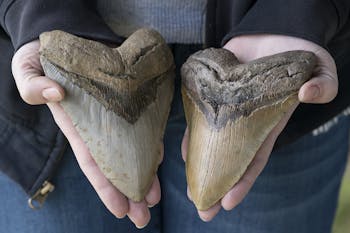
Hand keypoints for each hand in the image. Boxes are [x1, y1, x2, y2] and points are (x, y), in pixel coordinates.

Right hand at [12, 40, 160, 227]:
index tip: (122, 210)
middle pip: (115, 165)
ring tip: (156, 197)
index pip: (93, 163)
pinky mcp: (129, 102)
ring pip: (131, 150)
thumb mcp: (28, 68)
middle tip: (145, 215)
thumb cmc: (45, 56)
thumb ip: (32, 85)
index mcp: (76, 125)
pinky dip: (150, 144)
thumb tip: (55, 95)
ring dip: (144, 174)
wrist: (69, 38)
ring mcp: (115, 116)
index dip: (106, 187)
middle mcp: (97, 126)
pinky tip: (160, 160)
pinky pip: (142, 126)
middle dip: (129, 191)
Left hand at [181, 34, 337, 220]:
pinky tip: (182, 152)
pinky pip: (200, 119)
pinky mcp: (214, 95)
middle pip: (229, 159)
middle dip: (216, 184)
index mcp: (268, 124)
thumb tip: (310, 93)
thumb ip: (323, 84)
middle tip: (201, 208)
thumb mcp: (320, 68)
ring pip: (212, 144)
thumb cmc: (298, 55)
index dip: (242, 182)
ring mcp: (228, 111)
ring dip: (200, 166)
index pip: (254, 159)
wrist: (272, 34)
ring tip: (188, 188)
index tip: (227, 202)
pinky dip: (192, 136)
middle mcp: (246, 123)